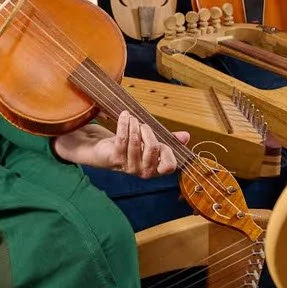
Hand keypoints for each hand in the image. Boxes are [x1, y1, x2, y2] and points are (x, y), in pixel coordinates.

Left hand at [52, 111, 189, 178]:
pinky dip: (124, 124)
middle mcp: (142, 172)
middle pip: (153, 148)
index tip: (160, 139)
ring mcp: (128, 167)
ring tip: (130, 118)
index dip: (167, 150)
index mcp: (154, 169)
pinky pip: (122, 139)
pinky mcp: (113, 158)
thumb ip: (168, 140)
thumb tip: (186, 136)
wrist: (100, 149)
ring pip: (137, 142)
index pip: (169, 166)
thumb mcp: (150, 141)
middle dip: (148, 131)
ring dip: (134, 125)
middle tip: (141, 124)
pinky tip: (124, 115)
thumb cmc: (128, 145)